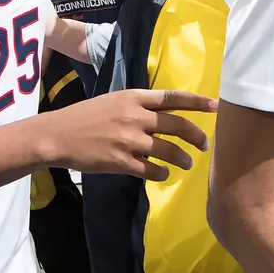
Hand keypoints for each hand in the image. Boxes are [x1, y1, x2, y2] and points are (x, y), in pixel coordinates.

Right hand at [46, 89, 216, 180]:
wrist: (57, 135)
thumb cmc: (84, 116)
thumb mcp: (113, 101)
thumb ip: (138, 105)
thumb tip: (163, 113)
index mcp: (133, 98)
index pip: (173, 98)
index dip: (197, 102)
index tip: (216, 106)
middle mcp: (135, 116)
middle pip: (177, 126)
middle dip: (196, 136)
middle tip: (205, 145)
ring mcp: (129, 140)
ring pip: (168, 151)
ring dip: (182, 159)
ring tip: (187, 164)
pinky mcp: (121, 162)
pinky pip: (151, 170)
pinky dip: (161, 174)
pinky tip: (163, 175)